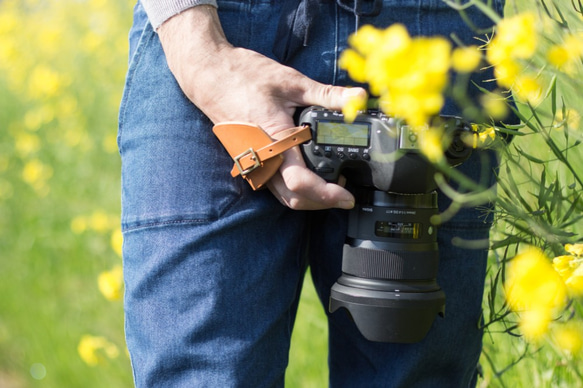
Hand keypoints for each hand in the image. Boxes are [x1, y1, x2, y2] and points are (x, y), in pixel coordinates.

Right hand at [158, 6, 363, 209]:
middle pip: (294, 199)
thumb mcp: (292, 82)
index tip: (347, 196)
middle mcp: (262, 159)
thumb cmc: (244, 77)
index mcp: (274, 141)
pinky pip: (274, 187)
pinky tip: (309, 175)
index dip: (327, 196)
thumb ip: (328, 95)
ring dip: (308, 199)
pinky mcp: (250, 162)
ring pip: (283, 197)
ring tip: (331, 185)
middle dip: (322, 203)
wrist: (210, 75)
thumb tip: (359, 98)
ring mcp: (253, 163)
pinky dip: (294, 190)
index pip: (301, 183)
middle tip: (344, 192)